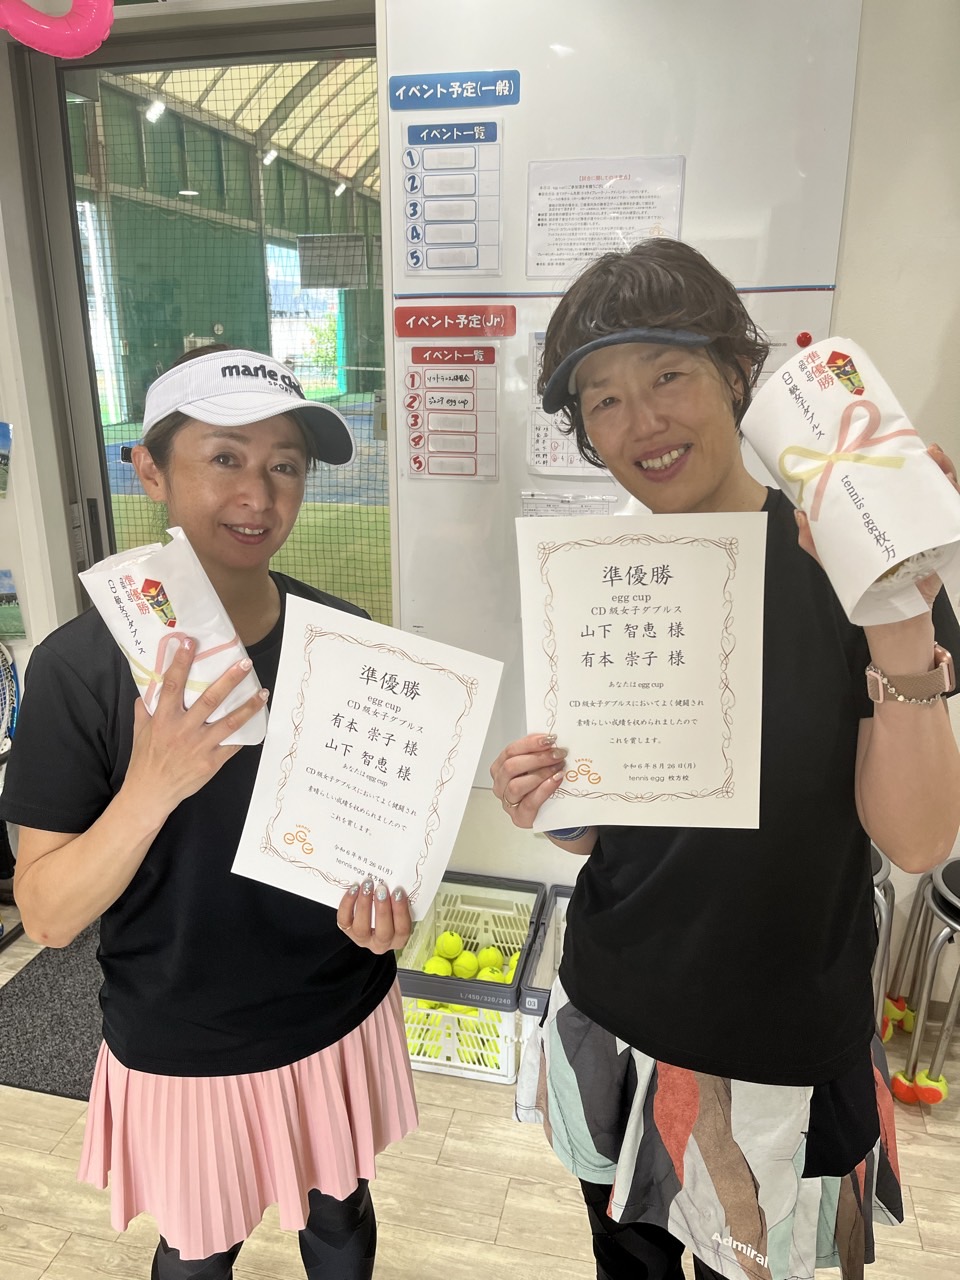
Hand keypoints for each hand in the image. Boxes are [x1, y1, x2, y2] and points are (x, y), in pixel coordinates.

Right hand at [125, 637, 268, 823]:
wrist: (151, 792)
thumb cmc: (146, 759)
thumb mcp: (140, 731)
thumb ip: (146, 708)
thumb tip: (148, 688)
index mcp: (164, 718)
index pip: (173, 684)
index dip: (181, 662)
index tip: (190, 642)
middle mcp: (183, 729)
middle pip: (210, 699)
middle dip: (230, 679)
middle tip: (245, 663)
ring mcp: (200, 746)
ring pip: (230, 722)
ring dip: (248, 706)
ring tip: (263, 692)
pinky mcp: (211, 762)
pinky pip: (233, 744)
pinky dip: (247, 733)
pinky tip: (258, 721)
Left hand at [337, 880, 411, 952]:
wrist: (372, 912)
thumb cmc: (390, 907)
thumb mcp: (398, 906)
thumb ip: (400, 899)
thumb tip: (399, 882)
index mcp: (398, 938)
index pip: (403, 929)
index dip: (401, 911)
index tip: (398, 892)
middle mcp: (381, 943)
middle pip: (384, 933)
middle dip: (383, 910)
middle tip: (381, 889)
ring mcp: (363, 939)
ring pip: (362, 929)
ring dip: (364, 906)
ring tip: (367, 886)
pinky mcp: (348, 931)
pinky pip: (344, 920)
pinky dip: (347, 904)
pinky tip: (354, 890)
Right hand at [489, 732, 566, 827]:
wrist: (549, 812)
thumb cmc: (540, 785)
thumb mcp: (536, 766)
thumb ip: (538, 754)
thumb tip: (551, 740)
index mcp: (501, 768)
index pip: (510, 751)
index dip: (529, 743)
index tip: (549, 739)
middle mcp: (501, 785)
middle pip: (511, 767)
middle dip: (536, 758)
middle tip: (557, 754)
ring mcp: (508, 802)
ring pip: (516, 785)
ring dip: (540, 773)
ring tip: (558, 767)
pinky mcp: (520, 817)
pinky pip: (529, 802)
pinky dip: (544, 790)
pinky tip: (556, 781)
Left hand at [795, 443, 959, 610]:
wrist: (891, 615)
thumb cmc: (866, 585)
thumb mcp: (837, 559)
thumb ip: (817, 540)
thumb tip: (800, 514)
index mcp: (884, 516)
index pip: (891, 483)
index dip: (893, 462)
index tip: (889, 444)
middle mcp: (907, 518)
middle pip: (920, 482)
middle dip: (923, 461)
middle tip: (921, 448)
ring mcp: (927, 528)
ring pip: (940, 493)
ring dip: (942, 472)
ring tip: (936, 460)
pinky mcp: (944, 541)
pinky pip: (954, 515)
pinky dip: (955, 497)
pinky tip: (950, 486)